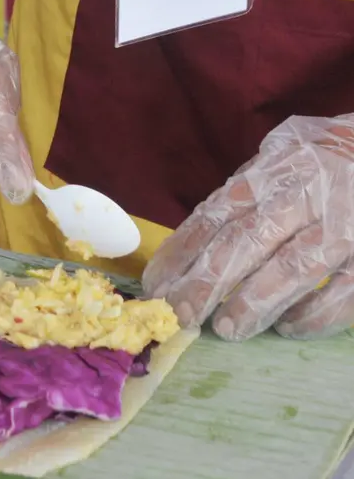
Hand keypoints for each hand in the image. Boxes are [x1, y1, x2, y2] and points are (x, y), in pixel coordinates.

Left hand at [143, 115, 353, 340]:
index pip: (215, 215)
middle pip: (247, 242)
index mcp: (270, 173)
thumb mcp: (273, 162)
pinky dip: (313, 315)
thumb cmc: (316, 163)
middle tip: (180, 316)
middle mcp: (305, 194)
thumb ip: (239, 197)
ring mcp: (345, 223)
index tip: (157, 286)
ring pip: (294, 268)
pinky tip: (287, 328)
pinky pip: (345, 292)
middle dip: (207, 284)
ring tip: (226, 329)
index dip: (182, 253)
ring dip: (254, 303)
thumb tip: (190, 243)